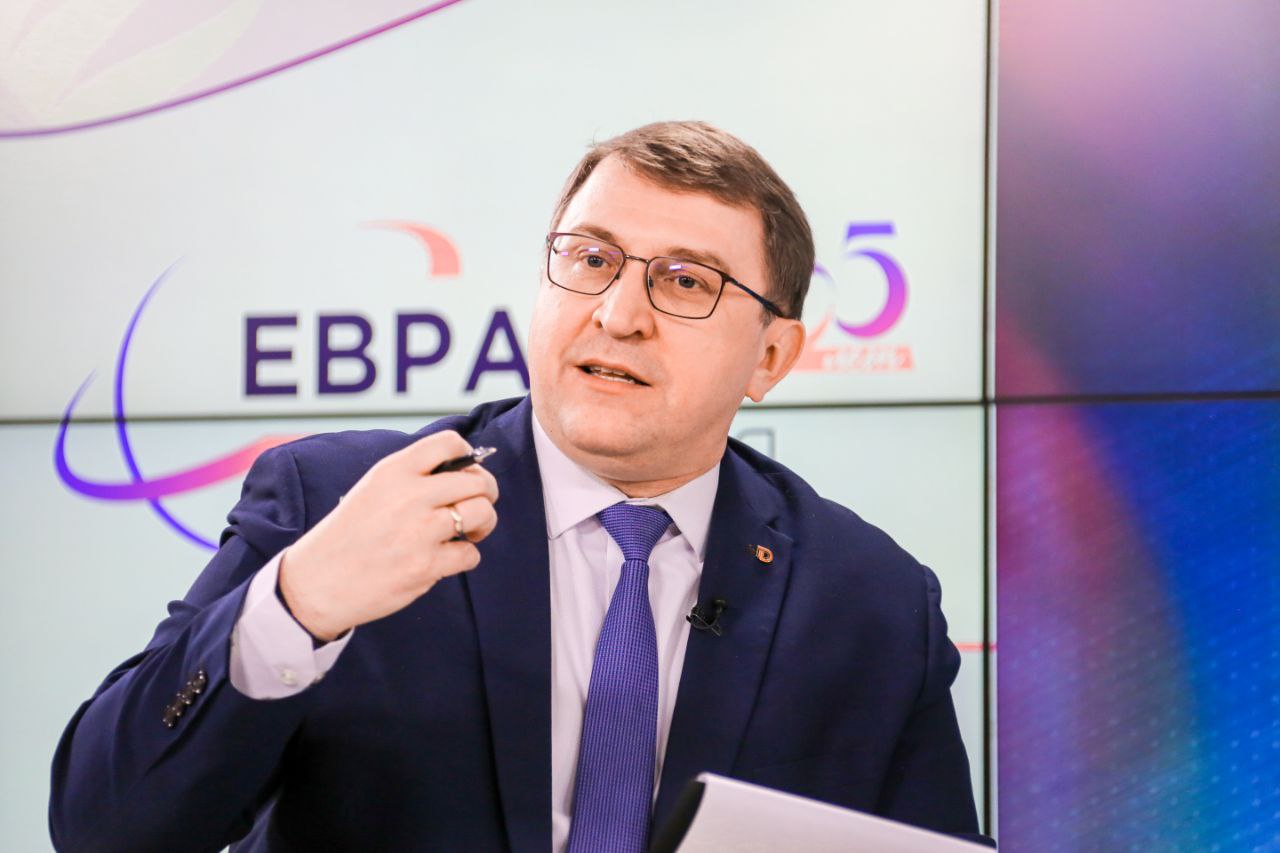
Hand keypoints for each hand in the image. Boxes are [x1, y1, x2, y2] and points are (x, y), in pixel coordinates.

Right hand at [279, 431, 498, 640]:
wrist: (317, 583)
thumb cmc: (348, 535)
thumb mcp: (372, 489)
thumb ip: (413, 477)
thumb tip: (464, 471)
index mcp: (394, 471)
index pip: (448, 443)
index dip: (469, 456)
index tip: (467, 471)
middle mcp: (409, 496)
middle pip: (478, 482)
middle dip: (486, 494)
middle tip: (475, 508)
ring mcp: (419, 531)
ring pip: (482, 514)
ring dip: (482, 525)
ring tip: (467, 533)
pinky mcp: (425, 566)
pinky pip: (471, 554)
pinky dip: (465, 558)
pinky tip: (445, 559)